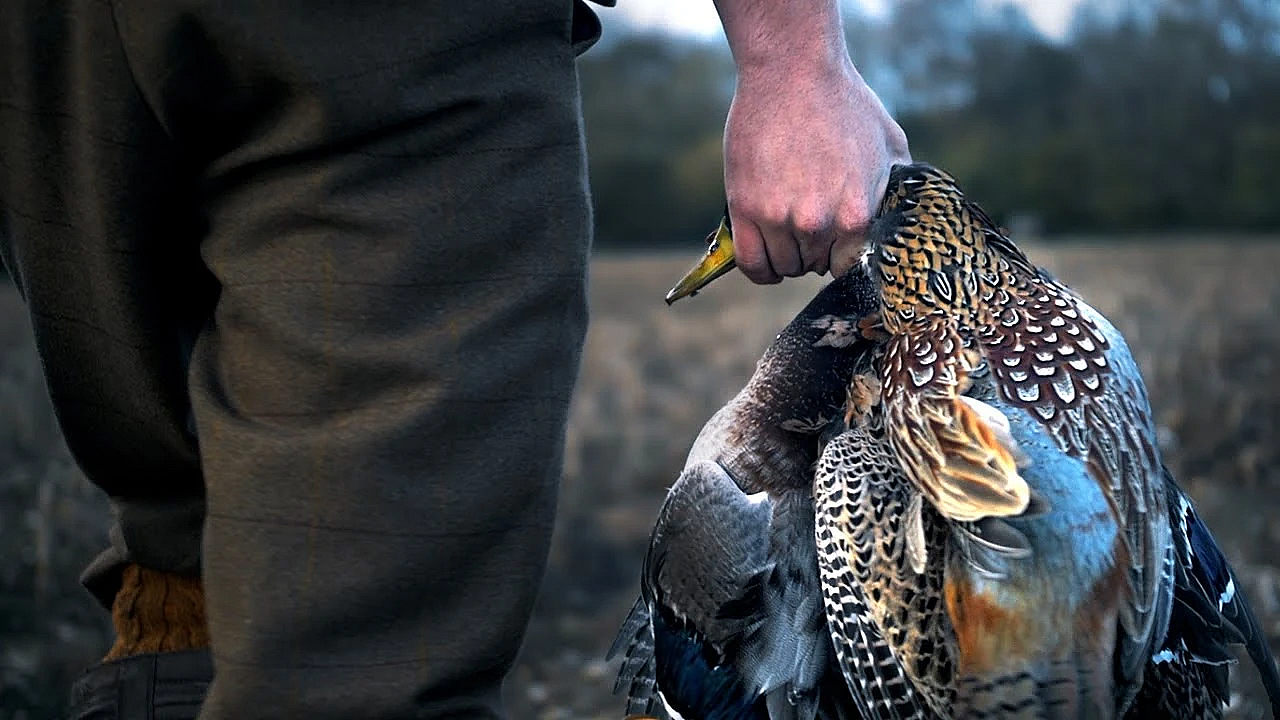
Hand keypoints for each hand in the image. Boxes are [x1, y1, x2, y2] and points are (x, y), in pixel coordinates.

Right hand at [722, 59, 909, 282]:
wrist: (793, 72)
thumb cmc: (843, 102)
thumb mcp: (889, 144)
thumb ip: (894, 187)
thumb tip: (901, 214)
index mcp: (857, 214)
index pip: (849, 267)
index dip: (842, 255)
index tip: (835, 242)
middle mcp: (818, 224)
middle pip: (814, 266)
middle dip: (814, 250)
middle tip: (809, 220)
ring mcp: (778, 218)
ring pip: (782, 266)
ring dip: (786, 254)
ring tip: (787, 227)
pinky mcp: (745, 210)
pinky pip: (750, 264)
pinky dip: (759, 269)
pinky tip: (765, 259)